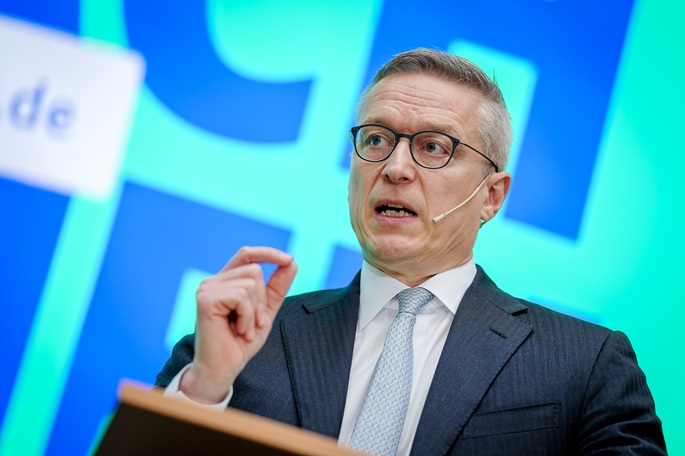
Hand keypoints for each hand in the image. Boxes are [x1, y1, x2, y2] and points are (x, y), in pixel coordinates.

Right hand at [179, 246, 296, 402]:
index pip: (247, 255)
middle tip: (253, 324)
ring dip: (254, 311)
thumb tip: (292, 262)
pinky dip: (246, 317)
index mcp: (226, 281)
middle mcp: (213, 281)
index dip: (268, 253)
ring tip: (243, 329)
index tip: (289, 260)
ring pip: (250, 283)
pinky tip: (237, 330)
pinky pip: (241, 296)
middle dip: (262, 300)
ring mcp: (207, 288)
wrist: (223, 369)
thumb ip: (276, 288)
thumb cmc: (240, 342)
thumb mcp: (265, 311)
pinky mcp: (206, 299)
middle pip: (255, 270)